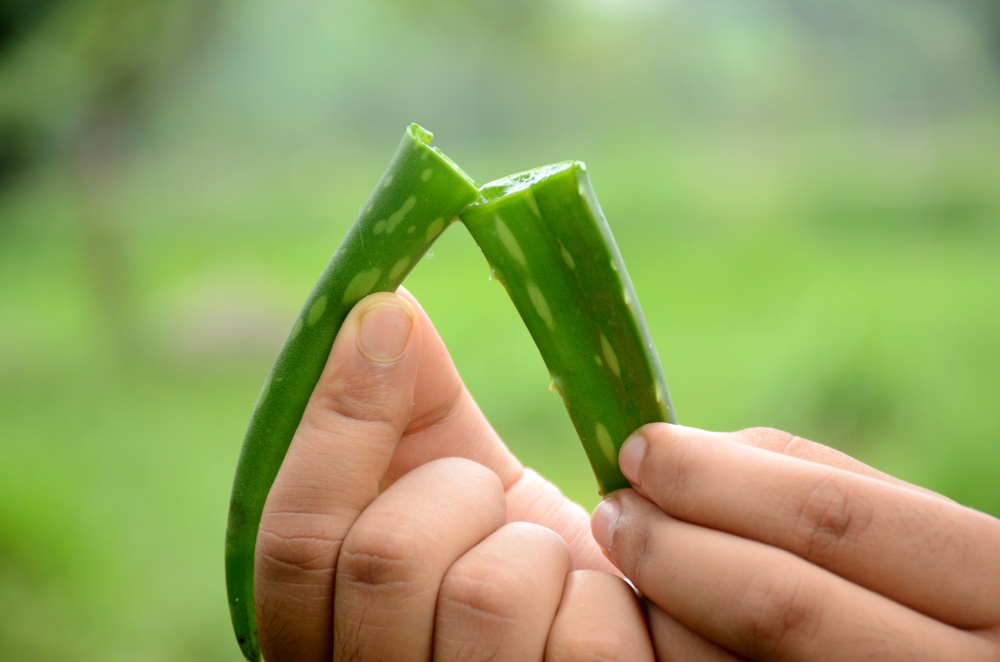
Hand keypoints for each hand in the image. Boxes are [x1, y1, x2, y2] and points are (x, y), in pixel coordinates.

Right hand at [253, 289, 652, 660]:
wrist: (611, 638)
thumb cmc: (515, 562)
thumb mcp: (454, 490)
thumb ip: (410, 411)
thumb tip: (383, 304)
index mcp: (323, 632)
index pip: (289, 541)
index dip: (335, 423)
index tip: (383, 320)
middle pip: (382, 558)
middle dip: (458, 493)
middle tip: (489, 505)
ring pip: (485, 594)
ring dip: (533, 549)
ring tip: (546, 571)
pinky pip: (586, 642)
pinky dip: (606, 601)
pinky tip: (600, 617)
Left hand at [591, 424, 999, 660]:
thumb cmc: (940, 597)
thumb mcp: (919, 534)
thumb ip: (819, 488)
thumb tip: (689, 457)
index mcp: (995, 585)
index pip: (829, 519)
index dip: (714, 479)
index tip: (641, 449)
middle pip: (778, 604)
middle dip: (673, 544)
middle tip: (614, 508)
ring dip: (665, 606)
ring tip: (633, 563)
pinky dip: (680, 653)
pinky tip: (660, 622)